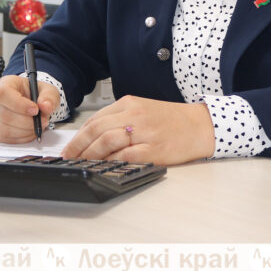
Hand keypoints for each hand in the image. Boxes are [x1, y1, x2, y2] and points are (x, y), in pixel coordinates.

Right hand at [0, 75, 60, 143]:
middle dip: (27, 122)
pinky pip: (5, 138)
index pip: (4, 94)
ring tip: (37, 125)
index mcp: (6, 84)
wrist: (33, 103)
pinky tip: (30, 131)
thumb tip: (45, 106)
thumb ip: (49, 97)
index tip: (35, 110)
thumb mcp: (48, 90)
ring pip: (5, 129)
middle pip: (5, 115)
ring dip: (25, 131)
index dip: (19, 104)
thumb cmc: (37, 94)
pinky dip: (21, 138)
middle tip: (42, 120)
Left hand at [62, 95, 214, 164]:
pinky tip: (104, 167)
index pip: (95, 119)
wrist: (200, 126)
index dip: (78, 135)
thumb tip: (93, 136)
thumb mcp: (143, 110)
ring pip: (106, 142)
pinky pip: (124, 156)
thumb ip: (119, 118)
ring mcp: (143, 132)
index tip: (70, 147)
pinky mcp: (152, 149)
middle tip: (70, 158)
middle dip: (78, 146)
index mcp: (129, 104)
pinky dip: (110, 162)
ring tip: (83, 164)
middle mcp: (134, 115)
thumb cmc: (172, 120)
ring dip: (90, 155)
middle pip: (97, 130)